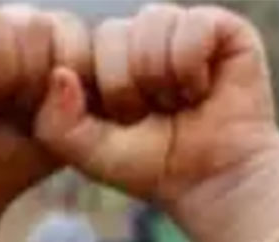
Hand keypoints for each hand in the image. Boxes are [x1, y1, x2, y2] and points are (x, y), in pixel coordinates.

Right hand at [0, 4, 91, 224]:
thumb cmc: (12, 159)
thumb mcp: (62, 130)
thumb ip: (75, 101)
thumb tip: (61, 75)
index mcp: (32, 33)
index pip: (66, 27)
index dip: (63, 76)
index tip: (45, 114)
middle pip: (31, 24)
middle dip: (29, 82)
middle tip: (9, 114)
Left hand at [33, 4, 278, 241]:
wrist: (213, 182)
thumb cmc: (152, 166)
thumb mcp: (90, 153)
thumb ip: (57, 123)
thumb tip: (60, 74)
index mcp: (107, 59)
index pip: (82, 45)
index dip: (101, 91)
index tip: (123, 122)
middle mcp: (141, 37)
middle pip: (113, 33)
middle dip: (129, 87)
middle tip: (154, 114)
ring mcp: (180, 28)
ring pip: (151, 23)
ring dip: (162, 78)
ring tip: (179, 102)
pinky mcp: (221, 28)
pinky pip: (193, 25)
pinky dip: (192, 67)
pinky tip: (202, 89)